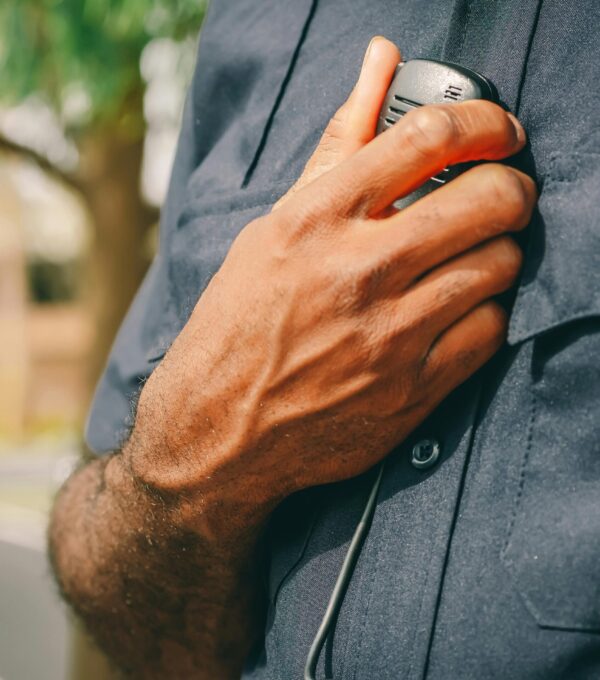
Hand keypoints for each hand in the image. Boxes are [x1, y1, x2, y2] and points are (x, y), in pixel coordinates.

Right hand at [128, 38, 535, 539]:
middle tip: (501, 196)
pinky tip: (456, 313)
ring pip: (501, 265)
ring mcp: (388, 335)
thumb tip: (380, 60)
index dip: (485, 122)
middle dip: (511, 188)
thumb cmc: (238, 324)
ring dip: (499, 253)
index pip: (429, 136)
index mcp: (315, 219)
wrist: (219, 431)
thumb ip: (339, 148)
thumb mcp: (274, 231)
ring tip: (470, 259)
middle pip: (488, 198)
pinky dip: (485, 313)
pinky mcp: (411, 390)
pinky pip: (491, 331)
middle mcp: (356, 271)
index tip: (499, 131)